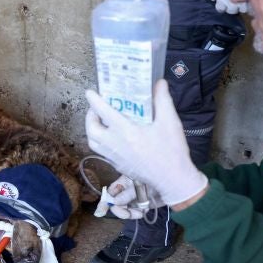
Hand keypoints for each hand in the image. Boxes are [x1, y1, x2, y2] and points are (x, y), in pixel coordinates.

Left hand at [85, 81, 208, 205]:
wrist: (173, 180)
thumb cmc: (172, 150)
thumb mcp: (170, 121)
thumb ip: (162, 100)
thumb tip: (159, 83)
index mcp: (126, 132)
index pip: (103, 112)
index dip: (94, 100)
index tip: (89, 92)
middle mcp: (115, 145)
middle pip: (91, 130)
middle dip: (90, 116)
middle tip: (97, 108)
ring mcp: (114, 157)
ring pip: (93, 142)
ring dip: (92, 130)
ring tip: (101, 121)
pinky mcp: (117, 166)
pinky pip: (101, 152)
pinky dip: (100, 142)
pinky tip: (111, 137)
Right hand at [105, 175, 163, 218]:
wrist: (175, 185)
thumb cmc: (157, 178)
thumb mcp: (140, 185)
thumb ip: (128, 193)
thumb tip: (115, 202)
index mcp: (124, 182)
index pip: (110, 192)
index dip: (105, 201)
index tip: (100, 212)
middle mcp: (127, 190)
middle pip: (116, 203)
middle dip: (120, 211)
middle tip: (128, 215)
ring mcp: (134, 198)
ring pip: (125, 209)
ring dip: (130, 213)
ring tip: (140, 213)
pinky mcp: (141, 205)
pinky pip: (134, 212)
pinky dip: (137, 213)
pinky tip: (144, 211)